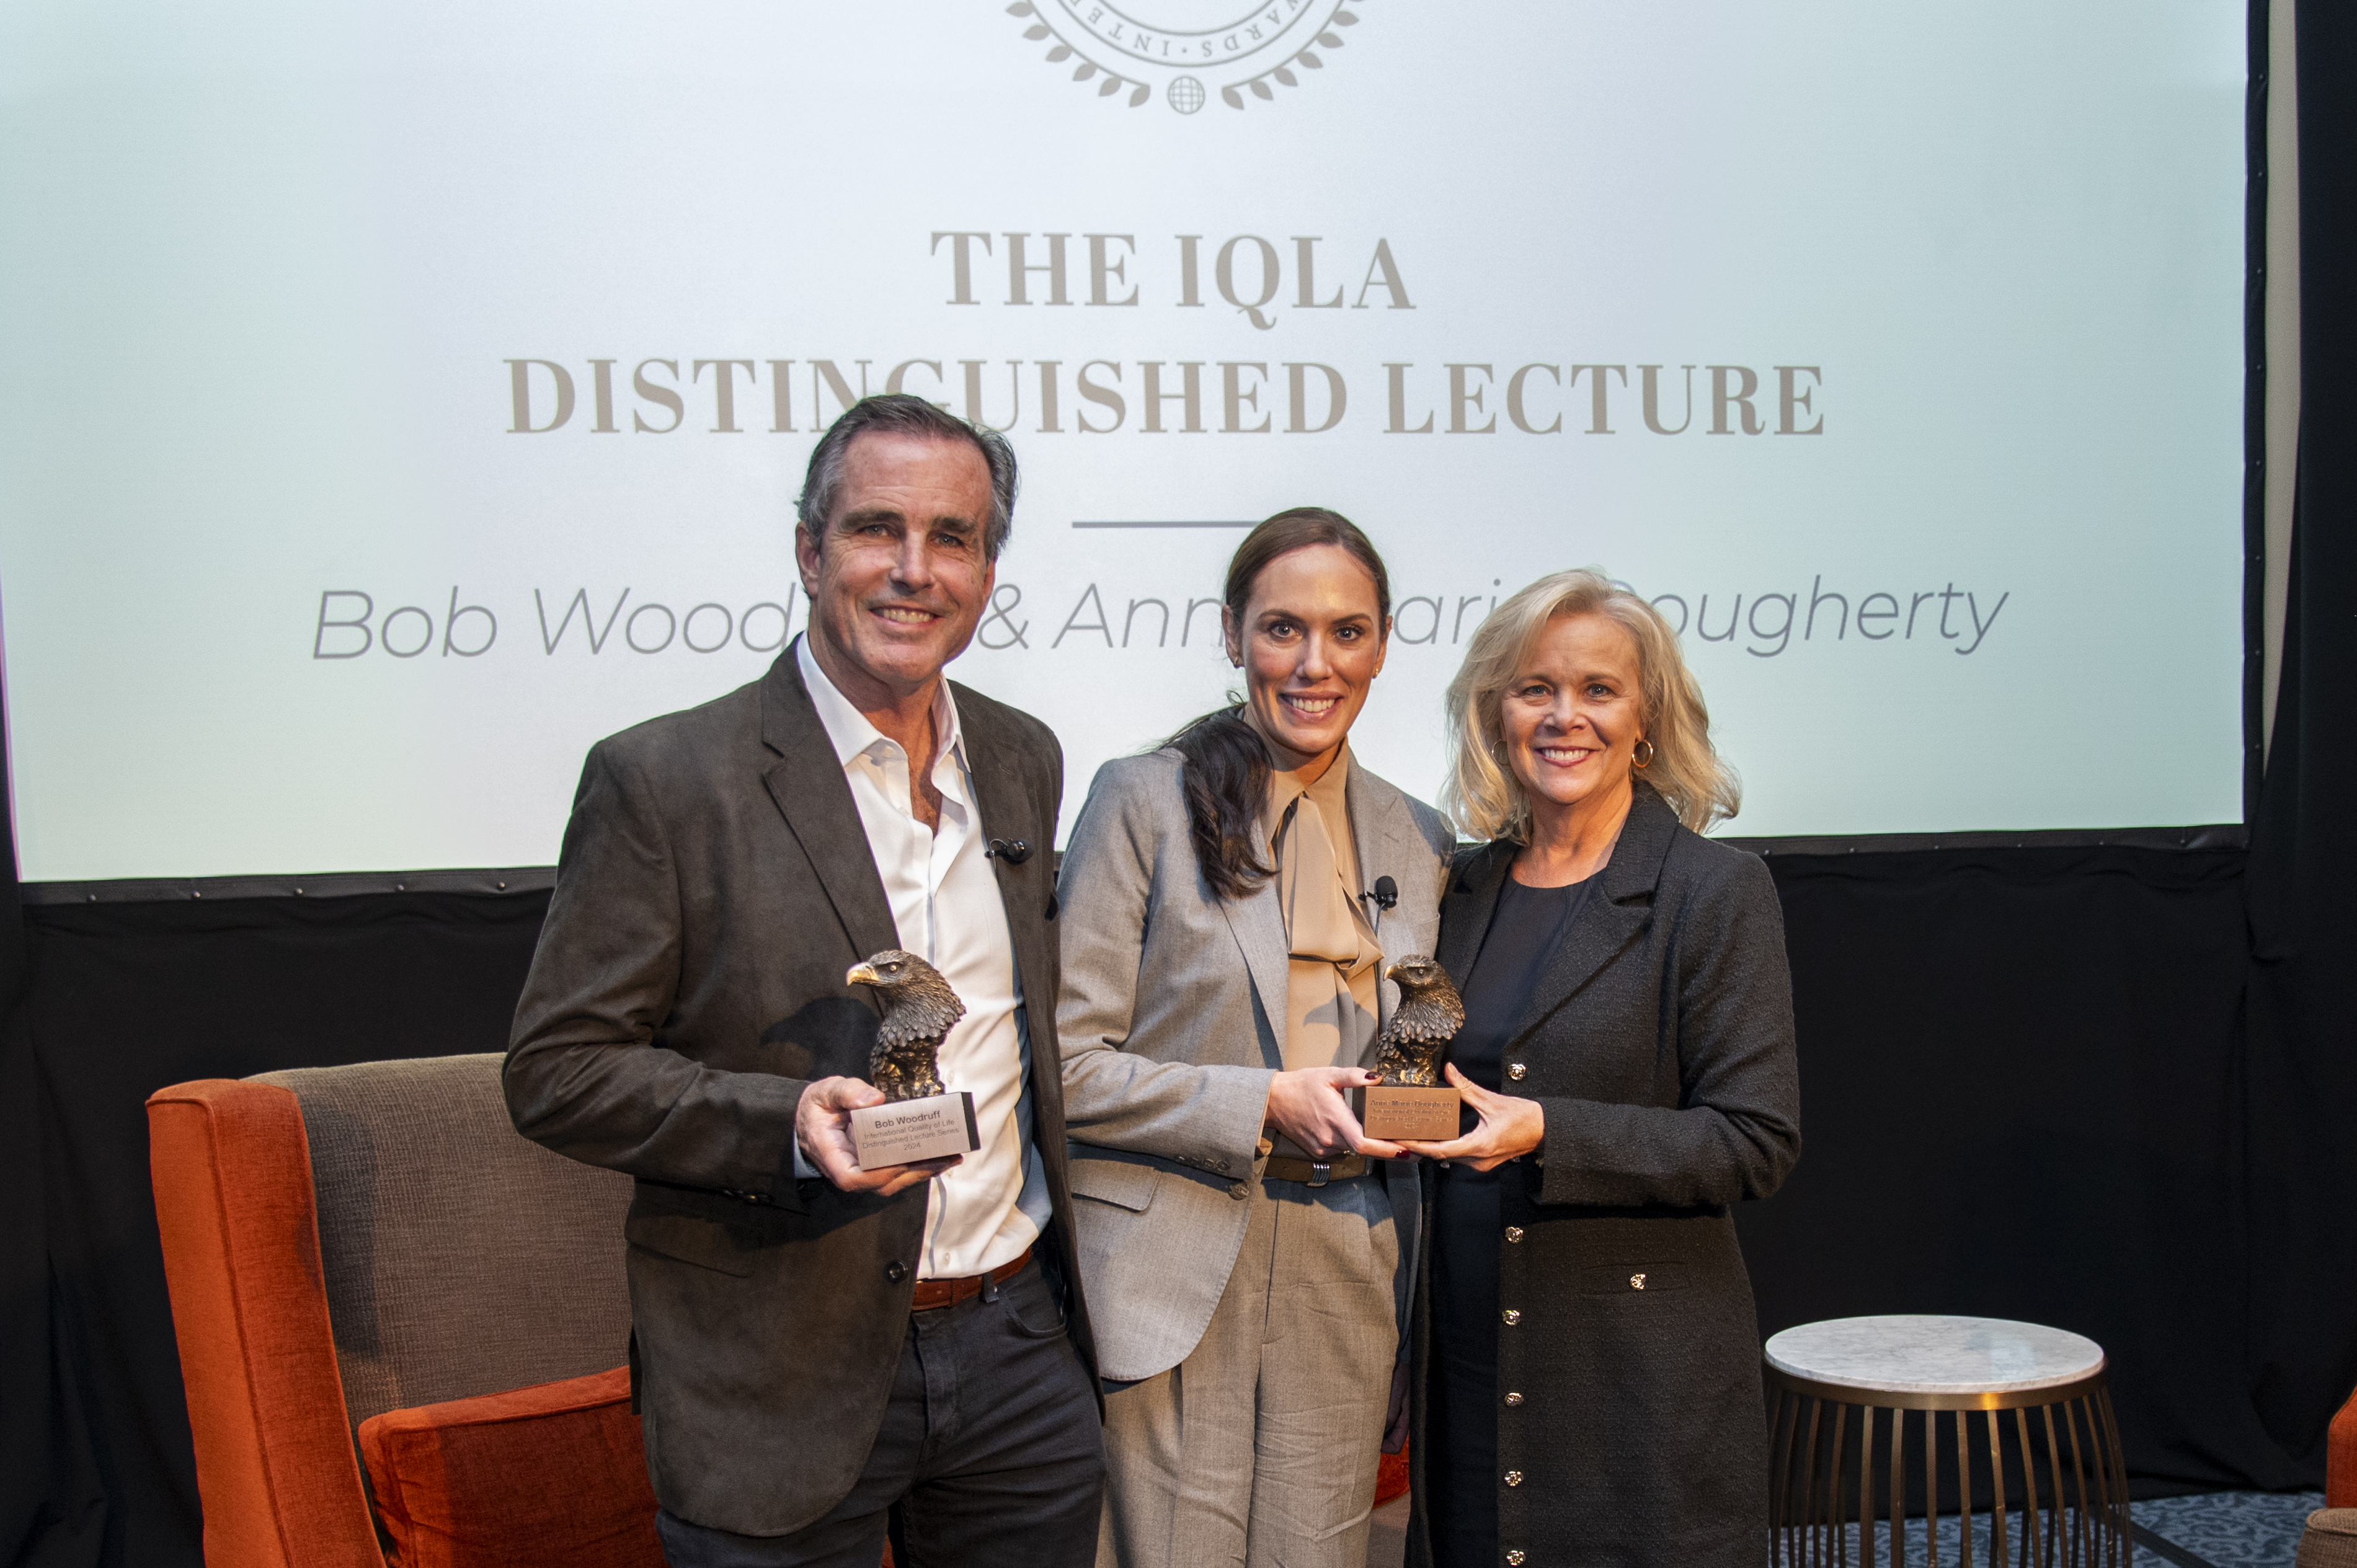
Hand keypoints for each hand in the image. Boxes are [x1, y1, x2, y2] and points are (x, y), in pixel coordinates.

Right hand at [796, 1076, 963, 1195]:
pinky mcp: (875, 1167)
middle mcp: (849, 1170)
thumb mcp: (825, 1092)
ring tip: (950, 1155)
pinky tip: (940, 1155)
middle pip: (883, 1182)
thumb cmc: (817, 1107)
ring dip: (924, 1170)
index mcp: (832, 1156)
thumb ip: (847, 1093)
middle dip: (916, 1171)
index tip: (902, 1161)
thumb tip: (874, 1100)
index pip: (854, 1178)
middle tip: (945, 1155)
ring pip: (895, 1181)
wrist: (810, 1118)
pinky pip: (898, 1172)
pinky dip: (919, 1165)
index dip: (879, 1174)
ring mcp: (863, 1171)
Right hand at [1264, 1065, 1410, 1161]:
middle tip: (1408, 1142)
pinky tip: (1355, 1130)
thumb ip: (1354, 1076)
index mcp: (1335, 1119)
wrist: (1273, 1101)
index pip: (1364, 1143)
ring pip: (1354, 1149)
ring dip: (1369, 1144)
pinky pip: (1342, 1150)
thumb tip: (1377, 1077)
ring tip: (1385, 1134)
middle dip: (1386, 1147)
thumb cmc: (1300, 1086)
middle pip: (1365, 1148)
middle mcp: (1330, 1139)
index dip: (1387, 1150)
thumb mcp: (1328, 1074)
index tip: (1406, 1151)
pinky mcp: (1318, 1152)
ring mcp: (1323, 1148)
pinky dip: (1351, 1142)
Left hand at [1394, 1063, 1543, 1171]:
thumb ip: (1466, 1088)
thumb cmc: (1524, 1118)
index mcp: (1479, 1146)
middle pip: (1441, 1156)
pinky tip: (1436, 1135)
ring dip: (1433, 1146)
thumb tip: (1448, 1071)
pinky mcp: (1483, 1161)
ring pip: (1449, 1157)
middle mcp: (1477, 1160)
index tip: (1402, 1139)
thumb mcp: (1492, 1100)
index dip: (1419, 1146)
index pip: (1440, 1151)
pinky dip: (1445, 1146)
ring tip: (1413, 1132)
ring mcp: (1481, 1163)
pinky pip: (1458, 1156)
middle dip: (1420, 1145)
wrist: (1545, 1130)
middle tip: (1401, 1132)